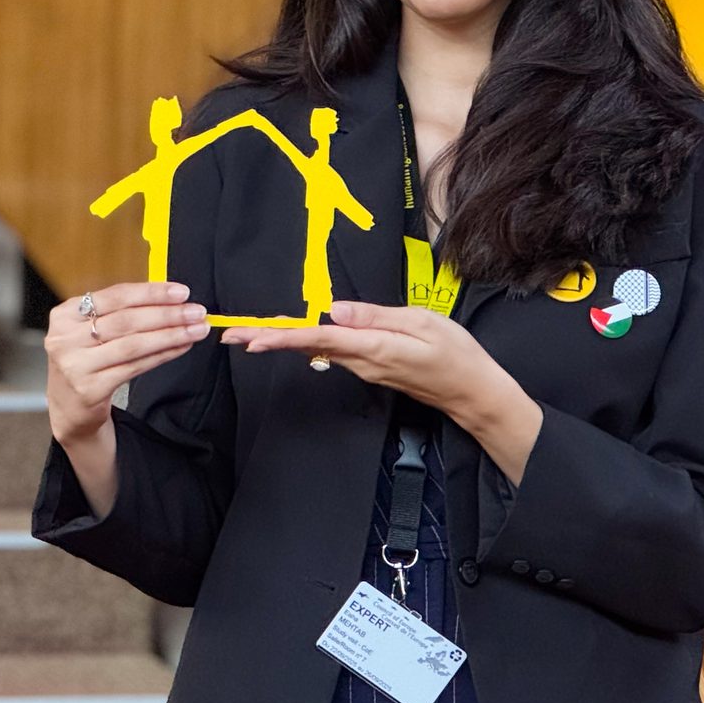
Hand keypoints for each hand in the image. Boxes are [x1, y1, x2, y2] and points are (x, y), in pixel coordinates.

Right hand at [44, 281, 208, 442]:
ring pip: (133, 345)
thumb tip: (170, 298)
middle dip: (167, 314)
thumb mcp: (90, 330)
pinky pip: (135, 367)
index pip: (115, 296)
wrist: (69, 407)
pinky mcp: (90, 390)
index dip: (151, 293)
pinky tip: (181, 348)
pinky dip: (162, 355)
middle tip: (197, 312)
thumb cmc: (87, 360)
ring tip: (196, 330)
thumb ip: (120, 312)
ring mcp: (76, 366)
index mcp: (65, 314)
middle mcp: (65, 339)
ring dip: (171, 335)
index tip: (182, 292)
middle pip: (126, 320)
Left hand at [221, 302, 541, 480]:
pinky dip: (306, 344)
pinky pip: (333, 354)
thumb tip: (335, 311)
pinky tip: (291, 338)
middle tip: (231, 336)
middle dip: (269, 340)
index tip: (251, 338)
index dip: (283, 337)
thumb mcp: (421, 323)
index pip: (319, 339)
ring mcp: (365, 369)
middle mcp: (362, 362)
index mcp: (373, 348)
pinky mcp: (371, 369)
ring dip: (283, 342)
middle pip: (309, 347)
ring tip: (250, 334)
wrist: (471, 392)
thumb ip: (376, 316)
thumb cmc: (455, 353)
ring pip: (317, 351)